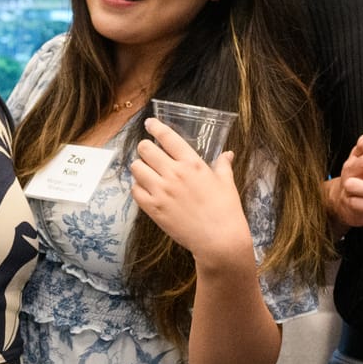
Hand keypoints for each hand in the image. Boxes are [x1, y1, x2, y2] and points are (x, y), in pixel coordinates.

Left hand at [130, 120, 254, 269]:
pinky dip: (138, 187)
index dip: (155, 127)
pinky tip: (146, 189)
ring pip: (136, 168)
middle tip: (148, 153)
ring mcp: (161, 191)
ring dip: (140, 167)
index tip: (149, 123)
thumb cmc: (226, 210)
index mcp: (192, 163)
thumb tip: (227, 154)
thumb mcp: (227, 183)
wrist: (219, 240)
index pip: (167, 137)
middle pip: (145, 149)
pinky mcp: (153, 209)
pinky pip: (135, 190)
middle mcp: (174, 174)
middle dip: (145, 148)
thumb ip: (223, 165)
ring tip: (146, 172)